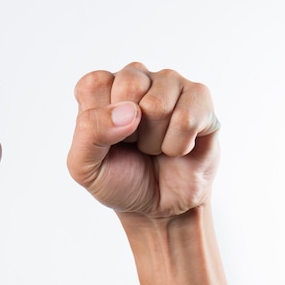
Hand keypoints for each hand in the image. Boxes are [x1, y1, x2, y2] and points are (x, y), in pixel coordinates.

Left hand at [67, 62, 220, 218]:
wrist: (157, 207)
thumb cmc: (119, 180)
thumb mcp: (84, 166)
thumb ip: (89, 132)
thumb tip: (129, 110)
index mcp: (102, 88)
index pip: (94, 84)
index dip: (99, 123)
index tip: (106, 141)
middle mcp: (136, 77)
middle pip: (130, 84)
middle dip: (129, 130)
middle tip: (133, 143)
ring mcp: (170, 84)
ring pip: (158, 104)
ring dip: (154, 141)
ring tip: (153, 147)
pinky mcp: (200, 98)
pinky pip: (187, 118)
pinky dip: (178, 146)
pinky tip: (177, 148)